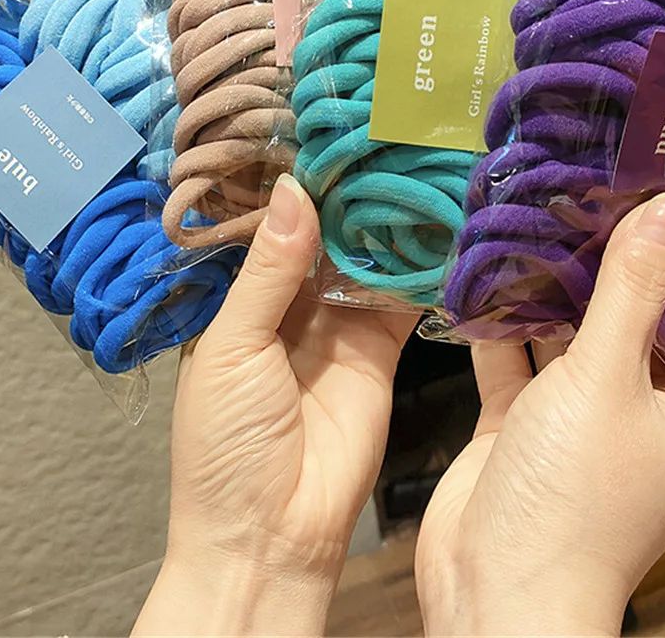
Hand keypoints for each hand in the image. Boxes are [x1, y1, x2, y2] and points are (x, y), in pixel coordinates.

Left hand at [133, 175, 415, 636]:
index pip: (269, 226)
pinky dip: (420, 267)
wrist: (272, 535)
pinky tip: (439, 222)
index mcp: (240, 298)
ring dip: (387, 221)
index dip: (293, 183)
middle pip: (324, 235)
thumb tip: (294, 190)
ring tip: (414, 161)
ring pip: (366, 259)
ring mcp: (339, 325)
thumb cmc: (224, 444)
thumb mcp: (233, 348)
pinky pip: (403, 299)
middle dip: (348, 193)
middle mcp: (290, 303)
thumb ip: (269, 272)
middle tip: (381, 132)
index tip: (322, 129)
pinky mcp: (381, 350)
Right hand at [415, 192, 664, 636]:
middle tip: (603, 189)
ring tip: (542, 214)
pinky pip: (518, 362)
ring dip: (554, 290)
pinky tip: (484, 272)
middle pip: (639, 323)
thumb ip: (634, 291)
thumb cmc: (575, 498)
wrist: (493, 589)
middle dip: (619, 264)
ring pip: (573, 338)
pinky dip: (503, 325)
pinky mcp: (525, 426)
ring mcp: (580, 420)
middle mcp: (643, 414)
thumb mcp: (608, 379)